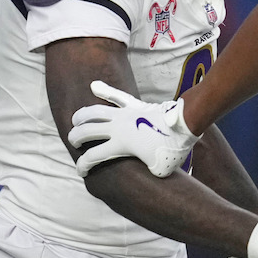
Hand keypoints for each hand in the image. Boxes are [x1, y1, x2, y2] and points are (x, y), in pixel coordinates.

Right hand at [68, 80, 200, 177]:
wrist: (183, 125)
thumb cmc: (172, 148)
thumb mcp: (159, 170)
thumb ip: (148, 171)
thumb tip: (149, 169)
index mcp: (120, 145)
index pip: (93, 157)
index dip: (83, 166)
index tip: (82, 171)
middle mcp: (117, 128)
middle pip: (87, 131)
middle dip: (76, 137)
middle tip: (73, 142)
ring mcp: (125, 114)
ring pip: (95, 112)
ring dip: (82, 116)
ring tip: (76, 120)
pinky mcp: (135, 105)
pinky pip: (116, 96)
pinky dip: (104, 90)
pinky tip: (94, 86)